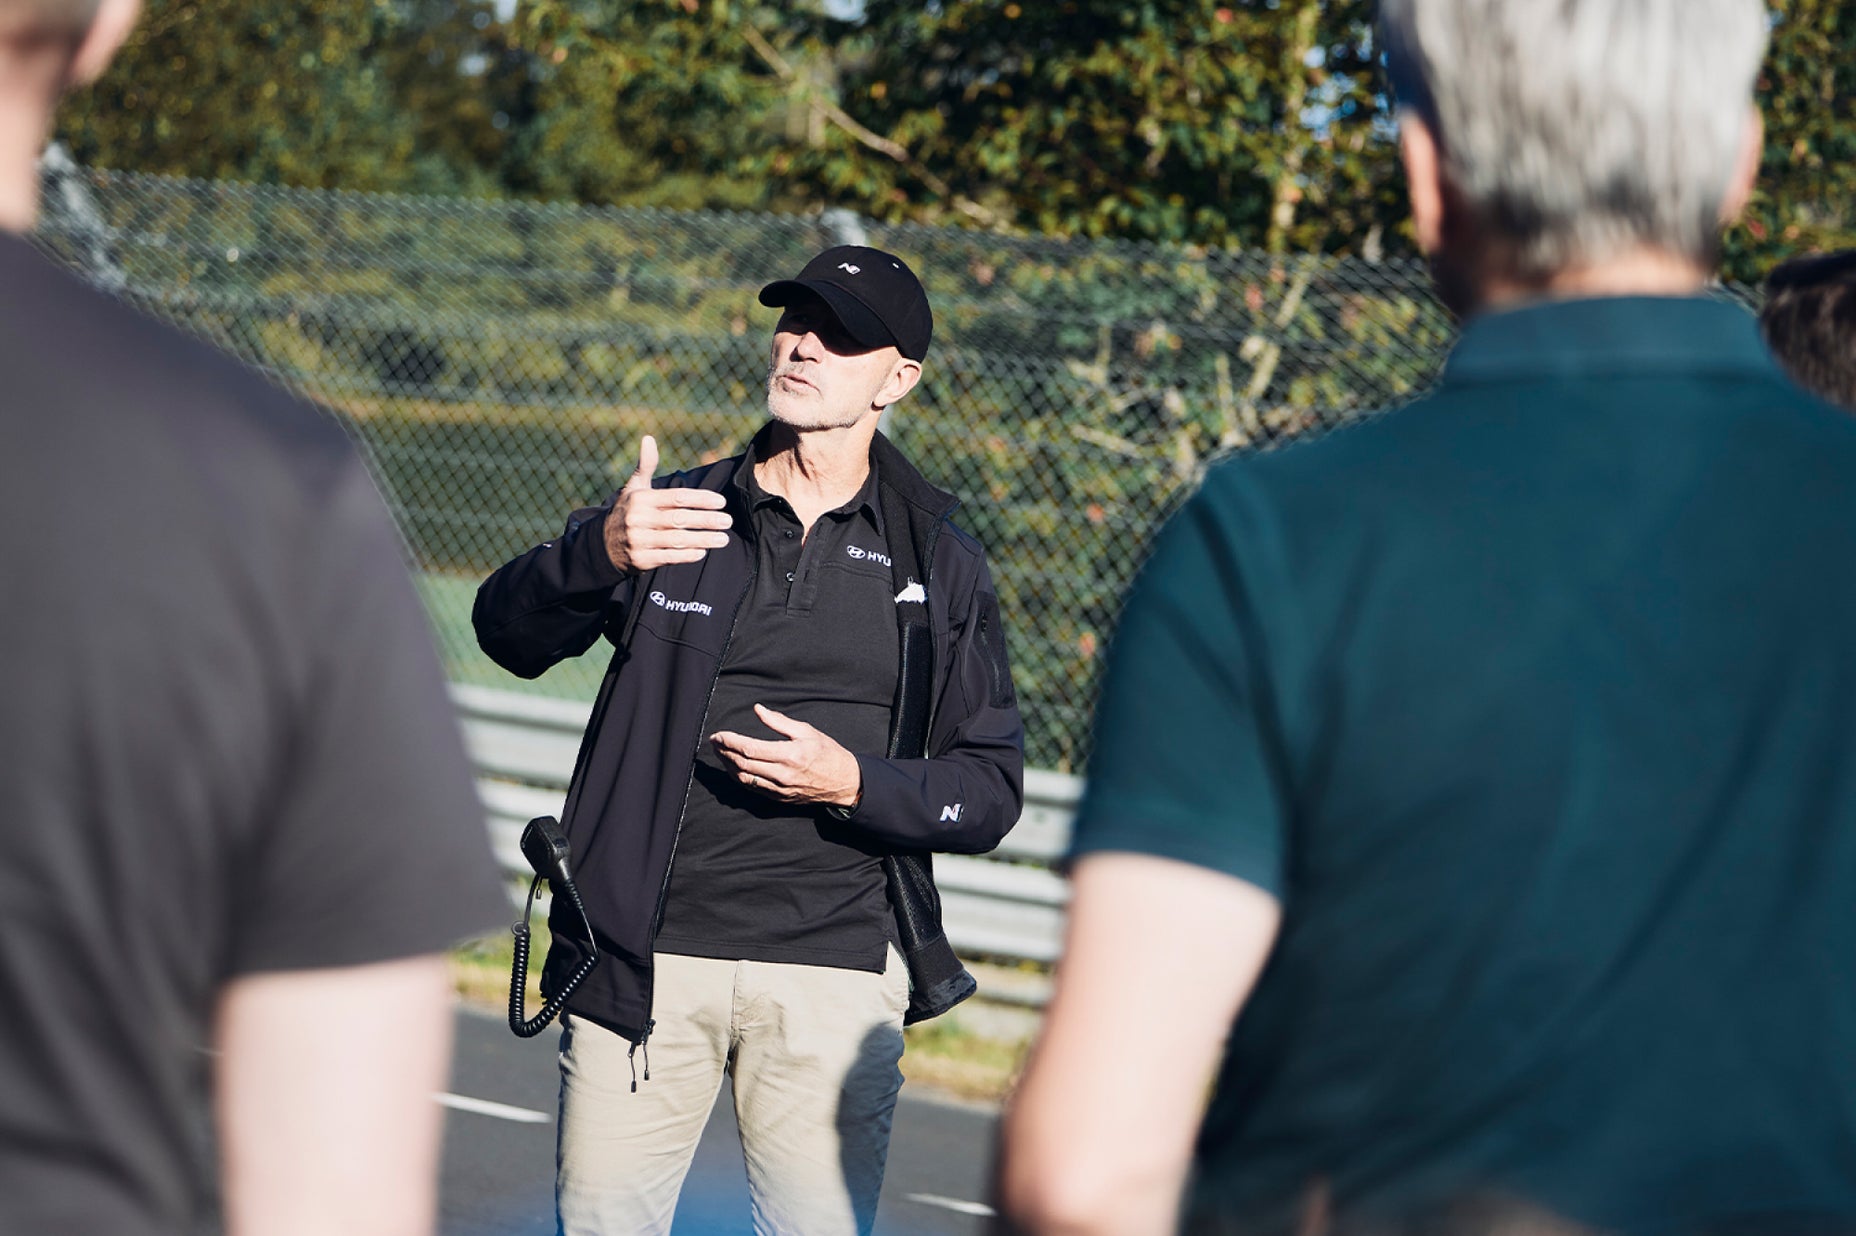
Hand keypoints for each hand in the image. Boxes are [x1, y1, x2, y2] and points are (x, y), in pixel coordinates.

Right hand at [603, 435, 731, 573]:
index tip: (721, 502)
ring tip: (723, 538)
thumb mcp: (634, 488)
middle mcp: (639, 519)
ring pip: (677, 540)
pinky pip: (668, 557)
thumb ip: (646, 465)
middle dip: (706, 520)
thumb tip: (648, 438)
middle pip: (679, 519)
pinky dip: (687, 555)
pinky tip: (702, 552)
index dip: (701, 499)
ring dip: (703, 539)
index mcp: (641, 499)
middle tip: (728, 521)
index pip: (677, 497)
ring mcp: (639, 540)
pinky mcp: (640, 560)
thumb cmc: (627, 511)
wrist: (603, 545)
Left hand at [711, 705, 862, 808]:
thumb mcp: (807, 731)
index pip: (750, 748)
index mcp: (789, 755)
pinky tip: (733, 767)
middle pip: (742, 764)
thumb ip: (779, 721)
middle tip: (714, 742)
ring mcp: (780, 789)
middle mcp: (782, 775)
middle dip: (724, 752)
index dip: (730, 741)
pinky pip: (753, 788)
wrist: (843, 782)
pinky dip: (739, 777)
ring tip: (720, 754)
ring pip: (744, 779)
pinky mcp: (779, 798)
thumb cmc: (827, 753)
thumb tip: (758, 710)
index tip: (718, 735)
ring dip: (727, 766)